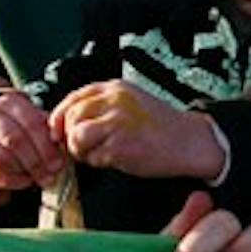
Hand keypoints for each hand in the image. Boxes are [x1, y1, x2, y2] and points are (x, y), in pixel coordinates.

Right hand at [0, 91, 65, 190]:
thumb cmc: (24, 123)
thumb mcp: (37, 118)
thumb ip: (49, 130)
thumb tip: (63, 149)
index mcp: (11, 103)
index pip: (31, 124)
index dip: (46, 147)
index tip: (59, 164)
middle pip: (13, 141)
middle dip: (35, 162)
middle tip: (50, 177)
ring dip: (21, 173)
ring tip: (37, 179)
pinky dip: (8, 181)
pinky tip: (24, 182)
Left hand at [51, 80, 224, 179]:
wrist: (191, 142)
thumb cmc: (160, 127)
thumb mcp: (130, 104)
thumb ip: (102, 107)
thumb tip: (65, 123)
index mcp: (115, 88)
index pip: (73, 98)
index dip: (60, 117)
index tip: (59, 131)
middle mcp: (114, 101)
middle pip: (71, 117)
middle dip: (71, 136)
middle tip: (84, 148)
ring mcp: (117, 123)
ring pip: (76, 137)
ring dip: (81, 151)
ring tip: (100, 154)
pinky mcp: (121, 145)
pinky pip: (93, 157)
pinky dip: (99, 162)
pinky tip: (117, 159)